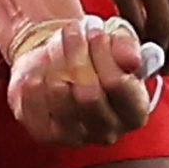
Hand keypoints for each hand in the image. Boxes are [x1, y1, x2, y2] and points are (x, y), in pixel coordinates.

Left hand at [6, 15, 154, 145]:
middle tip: (73, 30)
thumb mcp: (118, 44)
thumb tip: (131, 61)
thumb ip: (128, 47)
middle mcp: (109, 131)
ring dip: (56, 58)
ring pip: (59, 91)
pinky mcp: (45, 134)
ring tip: (58, 43)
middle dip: (77, 53)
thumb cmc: (97, 57)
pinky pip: (33, 98)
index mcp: (134, 113)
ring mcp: (76, 137)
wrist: (62, 68)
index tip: (96, 33)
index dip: (104, 54)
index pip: (117, 84)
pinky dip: (35, 75)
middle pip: (88, 92)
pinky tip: (43, 67)